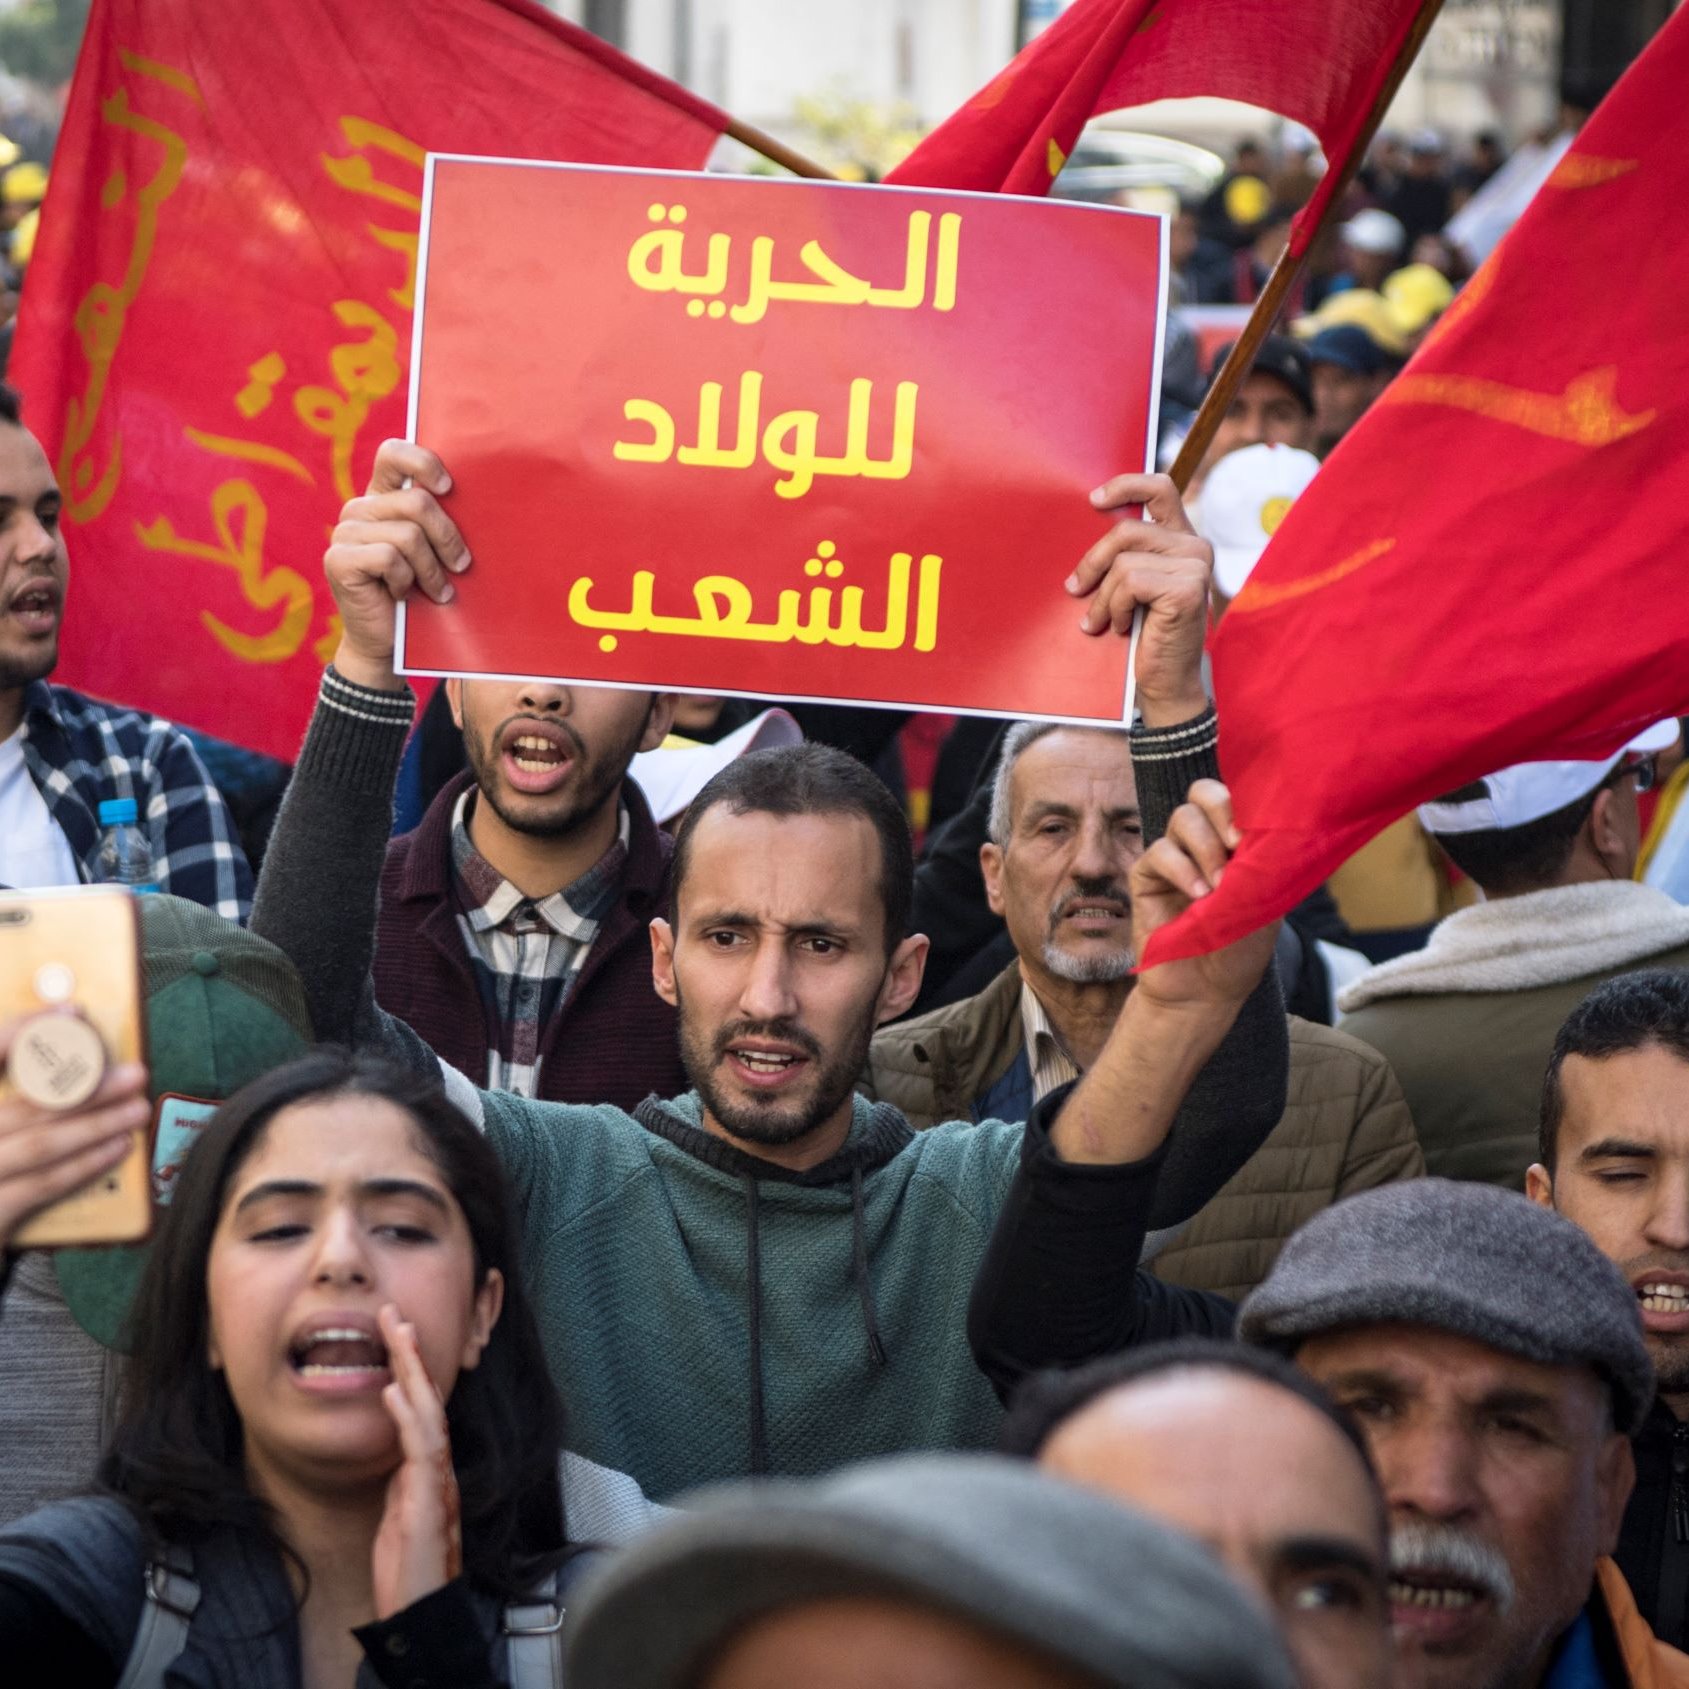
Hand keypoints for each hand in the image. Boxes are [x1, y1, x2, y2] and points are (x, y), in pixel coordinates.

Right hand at [0, 1019, 148, 1249]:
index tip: (72, 1011)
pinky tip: (117, 1148)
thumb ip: (18, 1097)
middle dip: (87, 1087)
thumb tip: (67, 1044)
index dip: (22, 1030)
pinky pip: (40, 1185)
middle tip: (135, 1074)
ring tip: (137, 1110)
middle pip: (23, 1103)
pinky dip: (83, 1164)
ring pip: (38, 1144)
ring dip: (96, 1125)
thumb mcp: (2, 1125)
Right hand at [325, 440, 469, 690]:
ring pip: (407, 534)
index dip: (423, 462)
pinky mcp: (338, 560)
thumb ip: (442, 521)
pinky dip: (406, 580)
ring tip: (438, 590)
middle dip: (448, 538)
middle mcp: (360, 508)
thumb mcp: (437, 552)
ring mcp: (345, 532)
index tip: (449, 487)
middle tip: (460, 566)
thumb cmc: (423, 594)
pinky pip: (389, 558)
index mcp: (383, 497)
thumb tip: (484, 499)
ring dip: (431, 569)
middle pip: (417, 503)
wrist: (391, 642)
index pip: (393, 454)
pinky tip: (404, 594)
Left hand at [372, 1304, 461, 1620]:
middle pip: (429, 1398)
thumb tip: (397, 1448)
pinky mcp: (430, 1504)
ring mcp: (438, 1483)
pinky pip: (422, 1450)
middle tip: (393, 1313)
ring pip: (430, 1414)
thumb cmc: (411, 1570)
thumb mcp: (399, 1514)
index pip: (422, 1406)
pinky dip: (409, 1416)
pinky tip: (394, 1390)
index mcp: (429, 1469)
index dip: (411, 1367)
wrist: (423, 1613)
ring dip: (412, 1371)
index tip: (396, 1331)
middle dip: (411, 1354)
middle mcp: (439, 1468)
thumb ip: (401, 1479)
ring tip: (397, 1333)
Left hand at [1067, 472, 1211, 726]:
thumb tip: (1085, 525)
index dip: (1125, 485)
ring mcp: (1195, 566)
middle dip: (1092, 562)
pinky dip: (1115, 607)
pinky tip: (1121, 626)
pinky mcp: (1187, 589)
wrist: (1164, 683)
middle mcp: (1195, 547)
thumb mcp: (1131, 587)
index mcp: (1181, 540)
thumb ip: (1124, 556)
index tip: (1092, 501)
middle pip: (1126, 530)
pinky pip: (1130, 582)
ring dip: (1102, 596)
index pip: (1159, 488)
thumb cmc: (1143, 635)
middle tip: (1075, 588)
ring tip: (1100, 620)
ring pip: (1123, 561)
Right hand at [1129, 780, 1278, 1013]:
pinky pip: (1159, 852)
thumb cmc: (1239, 950)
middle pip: (1203, 792)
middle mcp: (1203, 841)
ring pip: (1182, 817)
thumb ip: (1266, 866)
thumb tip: (1274, 833)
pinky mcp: (1146, 877)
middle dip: (1221, 810)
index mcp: (1234, 842)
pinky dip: (1181, 869)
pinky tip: (1198, 895)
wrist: (1206, 992)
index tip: (1255, 835)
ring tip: (1219, 885)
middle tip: (1236, 844)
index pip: (1235, 796)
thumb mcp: (1267, 905)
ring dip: (1205, 846)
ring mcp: (1174, 857)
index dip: (1244, 803)